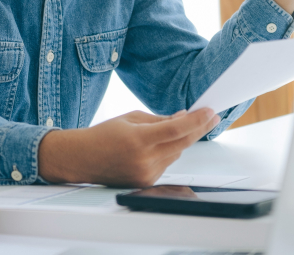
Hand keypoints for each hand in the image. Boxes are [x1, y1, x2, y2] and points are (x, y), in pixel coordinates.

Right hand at [37, 109, 218, 187]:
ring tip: (167, 130)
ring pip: (176, 153)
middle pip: (183, 142)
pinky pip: (167, 163)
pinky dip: (167, 152)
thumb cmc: (102, 136)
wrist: (82, 159)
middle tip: (210, 117)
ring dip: (179, 140)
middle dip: (199, 128)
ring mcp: (146, 173)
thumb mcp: (131, 118)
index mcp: (139, 139)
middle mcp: (144, 159)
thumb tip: (184, 117)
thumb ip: (160, 119)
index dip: (197, 120)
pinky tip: (154, 146)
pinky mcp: (147, 181)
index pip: (176, 129)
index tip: (209, 112)